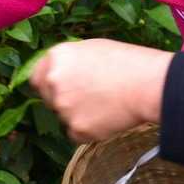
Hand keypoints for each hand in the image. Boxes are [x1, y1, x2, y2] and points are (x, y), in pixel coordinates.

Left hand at [28, 40, 172, 142]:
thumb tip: (60, 73)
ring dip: (79, 115)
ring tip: (105, 106)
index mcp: (55, 58)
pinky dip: (90, 131)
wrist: (148, 85)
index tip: (60, 90)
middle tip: (91, 98)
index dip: (48, 85)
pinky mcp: (77, 129)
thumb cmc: (128, 63)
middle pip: (49, 99)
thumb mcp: (92, 49)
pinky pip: (77, 134)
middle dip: (64, 101)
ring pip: (64, 117)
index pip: (36, 78)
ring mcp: (63, 107)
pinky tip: (107, 119)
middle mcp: (53, 81)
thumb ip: (70, 62)